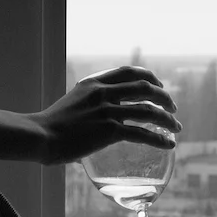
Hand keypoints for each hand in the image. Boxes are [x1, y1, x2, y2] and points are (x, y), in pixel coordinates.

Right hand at [28, 66, 182, 164]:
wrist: (39, 136)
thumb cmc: (49, 126)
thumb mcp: (72, 103)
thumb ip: (88, 106)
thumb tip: (97, 121)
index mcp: (94, 83)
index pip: (129, 72)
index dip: (149, 77)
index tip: (159, 86)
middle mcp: (103, 93)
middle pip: (145, 88)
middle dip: (164, 97)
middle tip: (173, 108)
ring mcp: (107, 111)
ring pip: (149, 111)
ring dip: (167, 119)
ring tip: (177, 128)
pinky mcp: (109, 131)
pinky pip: (142, 133)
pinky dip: (160, 139)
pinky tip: (169, 144)